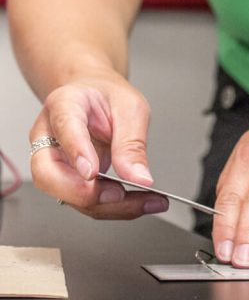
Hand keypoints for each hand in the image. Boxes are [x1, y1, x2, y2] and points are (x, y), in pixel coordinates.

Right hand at [28, 72, 167, 219]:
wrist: (95, 96)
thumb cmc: (107, 96)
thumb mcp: (130, 108)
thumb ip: (131, 142)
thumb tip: (139, 177)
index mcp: (63, 104)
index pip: (63, 128)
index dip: (76, 152)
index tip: (92, 172)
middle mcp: (48, 136)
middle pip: (47, 174)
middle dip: (83, 193)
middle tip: (118, 194)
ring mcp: (52, 161)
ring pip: (66, 195)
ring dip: (107, 206)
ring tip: (145, 202)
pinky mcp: (65, 181)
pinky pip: (82, 201)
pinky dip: (112, 207)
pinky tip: (139, 203)